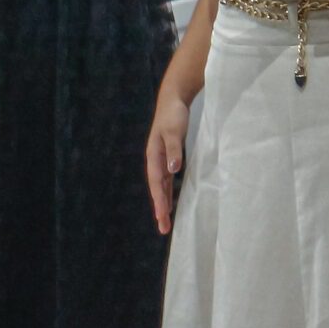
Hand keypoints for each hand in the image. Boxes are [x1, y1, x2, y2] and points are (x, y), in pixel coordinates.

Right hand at [145, 87, 191, 234]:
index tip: (163, 217)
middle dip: (160, 209)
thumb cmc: (174, 114)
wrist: (173, 99)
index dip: (160, 200)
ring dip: (163, 203)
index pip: (157, 183)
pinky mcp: (168, 156)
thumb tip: (172, 170)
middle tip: (164, 228)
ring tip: (165, 221)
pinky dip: (168, 191)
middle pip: (157, 188)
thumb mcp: (174, 131)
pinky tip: (171, 201)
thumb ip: (173, 150)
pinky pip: (166, 179)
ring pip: (161, 186)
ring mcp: (160, 159)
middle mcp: (155, 160)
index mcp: (154, 155)